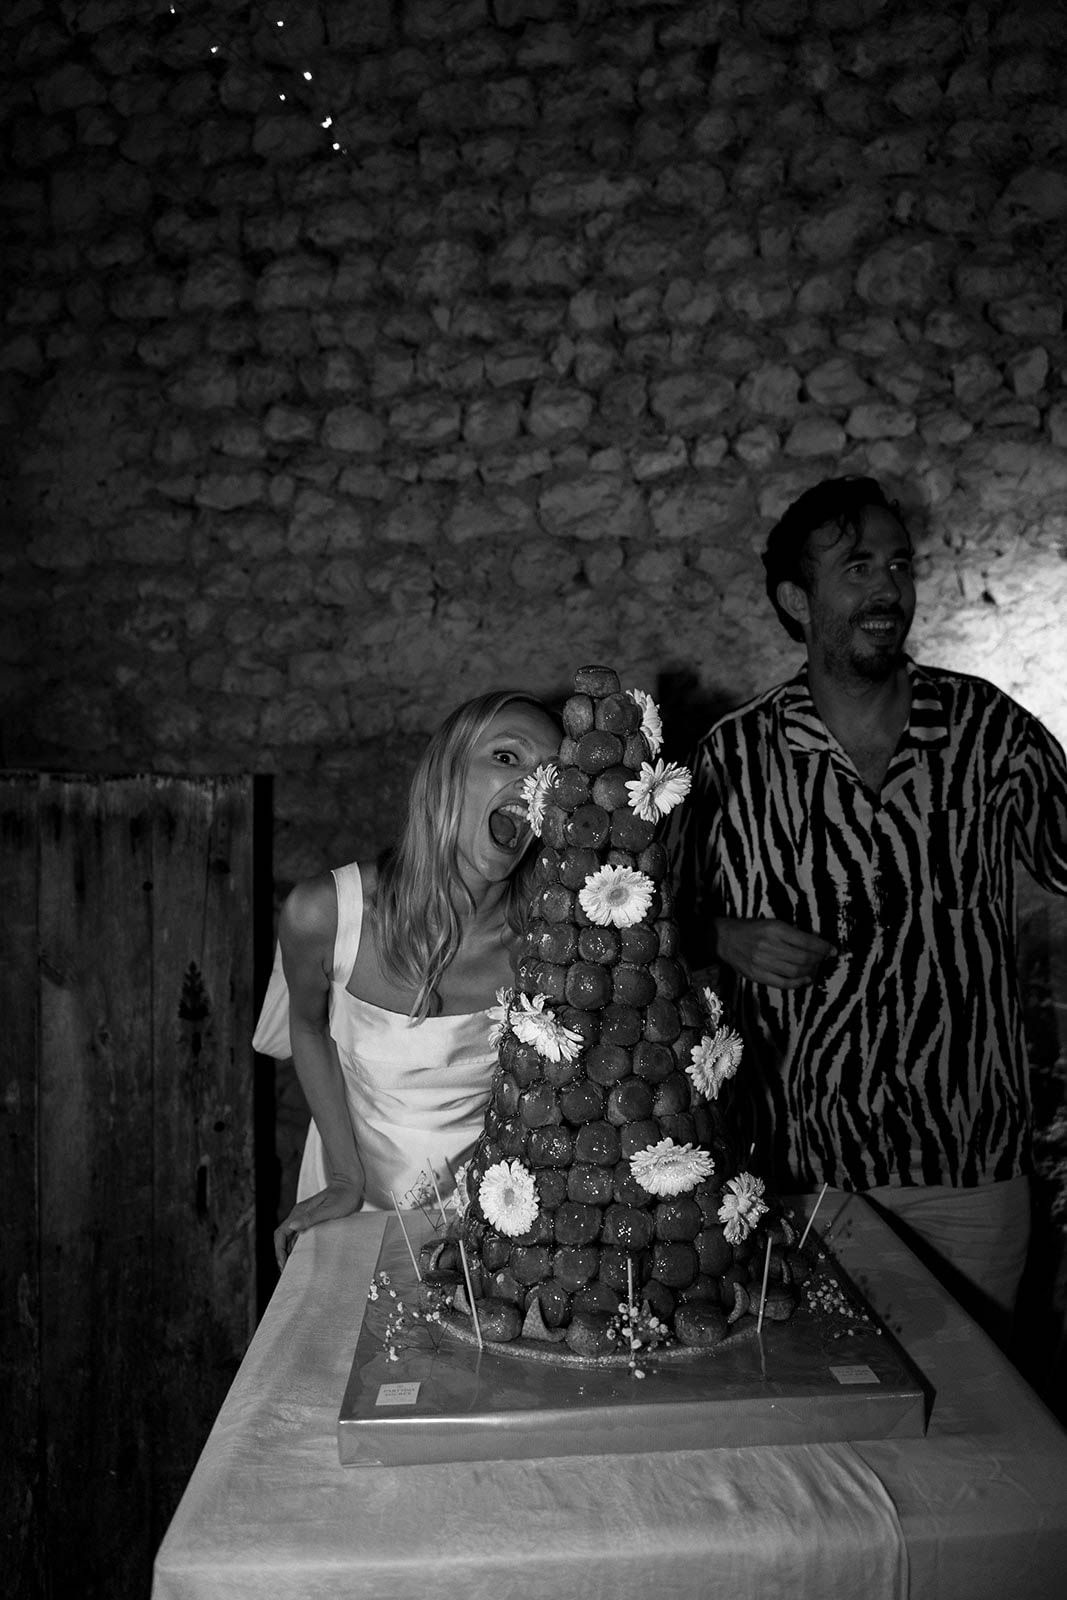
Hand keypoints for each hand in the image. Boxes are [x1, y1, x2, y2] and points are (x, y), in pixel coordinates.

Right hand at [274, 1177, 363, 1269]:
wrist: (350, 1185)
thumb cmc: (343, 1196)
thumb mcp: (329, 1210)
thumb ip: (310, 1218)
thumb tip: (292, 1226)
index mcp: (299, 1212)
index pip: (281, 1233)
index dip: (279, 1250)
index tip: (283, 1264)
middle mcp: (299, 1214)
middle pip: (283, 1237)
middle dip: (282, 1254)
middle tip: (286, 1270)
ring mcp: (305, 1216)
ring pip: (290, 1237)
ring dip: (289, 1251)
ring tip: (292, 1267)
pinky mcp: (312, 1219)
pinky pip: (299, 1235)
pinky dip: (297, 1246)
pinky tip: (302, 1256)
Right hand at [714, 917, 835, 988]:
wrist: (725, 939)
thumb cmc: (751, 929)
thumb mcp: (772, 923)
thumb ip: (791, 934)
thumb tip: (816, 945)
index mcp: (774, 929)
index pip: (806, 941)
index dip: (823, 947)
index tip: (833, 950)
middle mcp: (768, 945)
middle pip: (803, 958)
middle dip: (818, 960)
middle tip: (823, 959)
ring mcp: (762, 962)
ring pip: (795, 972)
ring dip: (810, 972)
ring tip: (815, 968)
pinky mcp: (757, 975)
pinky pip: (782, 983)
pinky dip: (797, 983)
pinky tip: (805, 980)